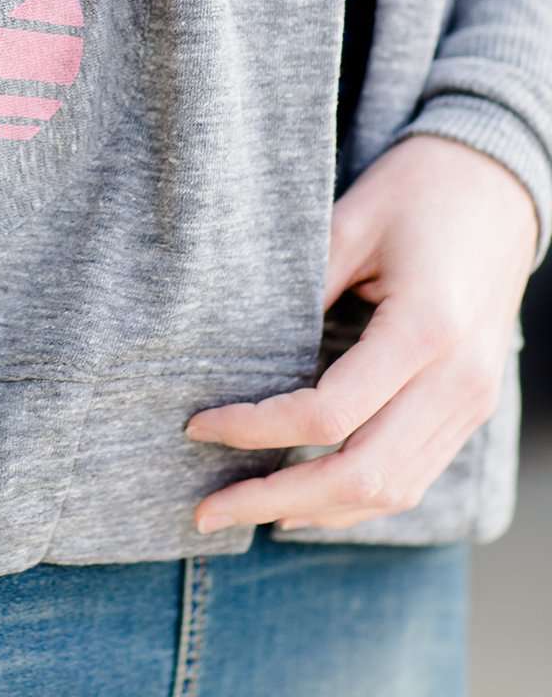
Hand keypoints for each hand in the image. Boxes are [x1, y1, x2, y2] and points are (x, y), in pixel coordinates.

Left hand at [184, 131, 538, 532]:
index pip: (328, 413)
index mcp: (425, 329)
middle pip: (362, 475)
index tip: (199, 424)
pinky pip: (414, 475)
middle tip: (206, 509)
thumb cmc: (418, 191)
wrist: (498, 185)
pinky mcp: (471, 407)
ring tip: (245, 510)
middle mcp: (458, 380)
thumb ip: (301, 289)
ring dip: (315, 509)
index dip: (256, 429)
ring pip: (392, 490)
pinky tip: (303, 500)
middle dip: (277, 498)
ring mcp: (472, 401)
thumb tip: (237, 351)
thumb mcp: (349, 222)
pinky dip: (355, 498)